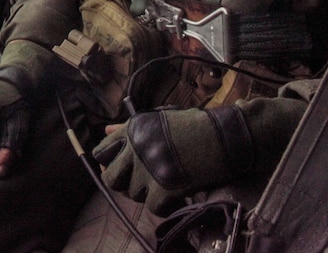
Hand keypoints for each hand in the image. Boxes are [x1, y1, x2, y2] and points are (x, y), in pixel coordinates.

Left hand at [92, 99, 306, 214]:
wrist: (226, 137)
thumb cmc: (195, 127)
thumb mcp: (158, 119)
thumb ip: (129, 128)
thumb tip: (105, 132)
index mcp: (133, 129)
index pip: (101, 152)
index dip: (108, 163)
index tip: (122, 168)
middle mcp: (136, 147)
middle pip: (110, 179)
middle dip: (125, 184)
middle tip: (144, 182)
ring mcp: (148, 169)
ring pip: (135, 195)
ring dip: (150, 193)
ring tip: (169, 179)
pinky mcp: (163, 188)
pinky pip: (154, 208)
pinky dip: (167, 204)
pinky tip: (180, 190)